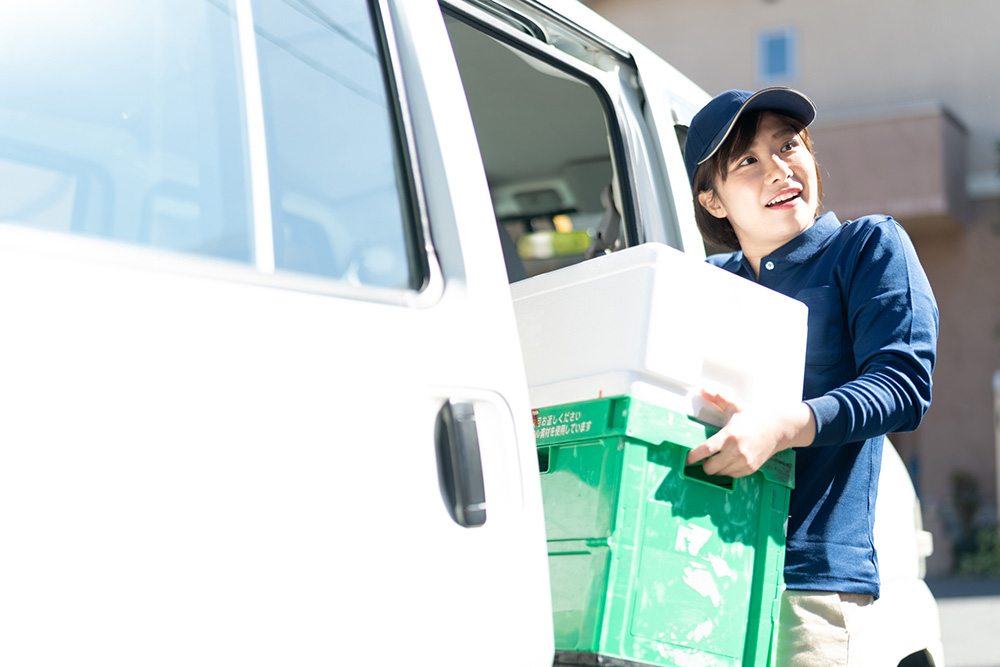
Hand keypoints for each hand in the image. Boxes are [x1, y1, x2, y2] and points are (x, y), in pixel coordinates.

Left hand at [685, 390, 815, 477]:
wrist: (778, 428)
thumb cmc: (754, 417)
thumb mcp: (735, 405)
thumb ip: (717, 398)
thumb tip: (703, 389)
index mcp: (729, 435)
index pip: (706, 450)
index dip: (693, 456)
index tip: (687, 458)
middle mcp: (736, 451)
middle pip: (710, 467)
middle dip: (704, 463)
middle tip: (704, 457)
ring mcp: (744, 461)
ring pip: (720, 473)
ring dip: (716, 467)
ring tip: (718, 457)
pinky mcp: (751, 469)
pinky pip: (732, 475)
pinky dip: (727, 470)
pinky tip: (729, 460)